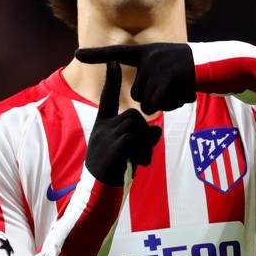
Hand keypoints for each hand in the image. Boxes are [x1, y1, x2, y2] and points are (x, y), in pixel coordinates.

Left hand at [76, 43, 195, 114]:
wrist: (216, 65)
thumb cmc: (191, 72)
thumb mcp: (168, 68)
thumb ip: (152, 79)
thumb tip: (144, 105)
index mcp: (146, 53)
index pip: (117, 53)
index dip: (97, 54)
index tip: (77, 53)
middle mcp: (149, 57)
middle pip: (136, 94)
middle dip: (153, 99)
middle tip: (173, 88)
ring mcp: (158, 65)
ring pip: (147, 101)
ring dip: (164, 103)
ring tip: (179, 90)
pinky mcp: (168, 76)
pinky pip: (158, 103)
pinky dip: (170, 105)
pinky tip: (184, 93)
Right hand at [85, 61, 161, 186]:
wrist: (99, 194)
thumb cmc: (114, 174)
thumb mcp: (130, 153)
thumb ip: (143, 139)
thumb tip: (156, 129)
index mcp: (103, 126)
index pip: (108, 98)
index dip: (111, 79)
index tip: (112, 61)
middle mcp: (102, 128)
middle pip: (134, 114)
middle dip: (144, 131)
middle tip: (143, 153)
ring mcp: (105, 137)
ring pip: (136, 124)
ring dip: (146, 143)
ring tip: (142, 161)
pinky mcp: (112, 148)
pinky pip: (135, 138)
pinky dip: (144, 150)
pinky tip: (142, 164)